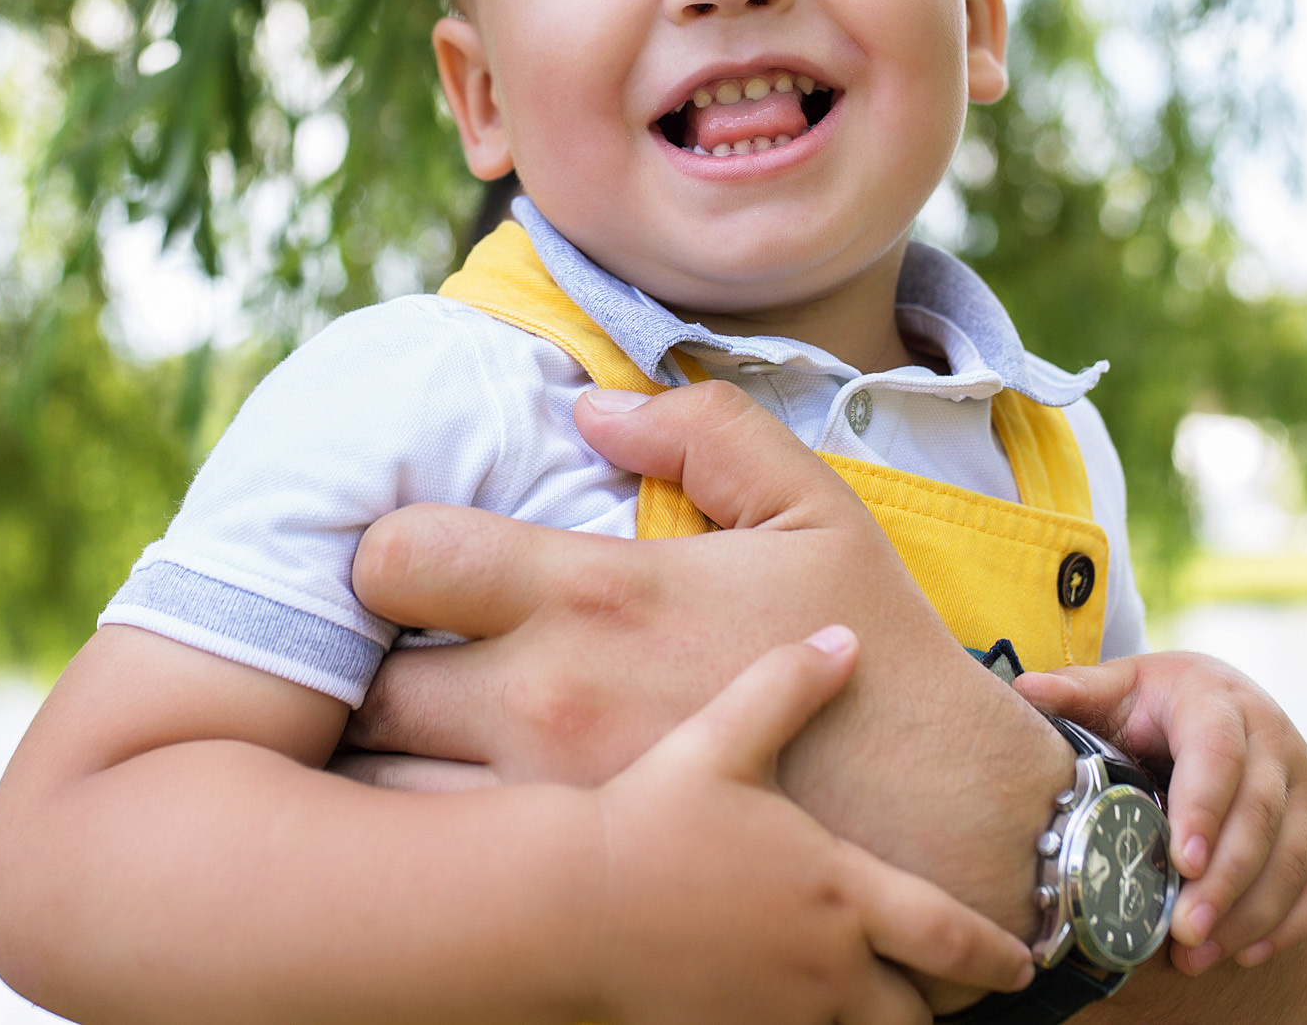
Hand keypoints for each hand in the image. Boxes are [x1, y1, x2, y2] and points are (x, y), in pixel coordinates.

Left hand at [343, 381, 1074, 954]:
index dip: (379, 558)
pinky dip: (428, 855)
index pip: (397, 560)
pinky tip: (462, 833)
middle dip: (362, 672)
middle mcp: (548, 705)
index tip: (408, 571)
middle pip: (361, 687)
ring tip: (417, 751)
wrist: (945, 832)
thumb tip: (592, 412)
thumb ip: (705, 432)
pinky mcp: (571, 894)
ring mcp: (549, 809)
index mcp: (595, 598)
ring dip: (382, 766)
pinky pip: (441, 884)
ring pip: (381, 794)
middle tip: (396, 664)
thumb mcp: (816, 513)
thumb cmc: (877, 662)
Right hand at [587, 624, 1033, 1023]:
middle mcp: (825, 969)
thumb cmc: (647, 820)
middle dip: (934, 1005)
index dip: (994, 951)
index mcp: (839, 893)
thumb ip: (788, 686)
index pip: (948, 936)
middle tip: (947, 993)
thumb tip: (842, 639)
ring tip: (876, 1005)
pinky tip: (788, 1009)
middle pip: (914, 1015)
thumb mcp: (722, 739)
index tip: (1024, 960)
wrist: (563, 907)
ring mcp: (779, 1017)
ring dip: (872, 1023)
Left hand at [1014, 654, 1306, 974]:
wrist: (1222, 701)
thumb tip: (1026, 692)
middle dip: (1225, 879)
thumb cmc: (1157, 703)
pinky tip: (1247, 952)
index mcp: (1218, 701)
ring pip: (1296, 855)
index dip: (1204, 806)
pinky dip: (1292, 921)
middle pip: (1261, 814)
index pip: (1219, 752)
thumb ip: (1078, 691)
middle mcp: (1274, 739)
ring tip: (1199, 952)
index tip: (1180, 859)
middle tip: (1183, 929)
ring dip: (1252, 911)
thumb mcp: (1120, 687)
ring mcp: (1306, 785)